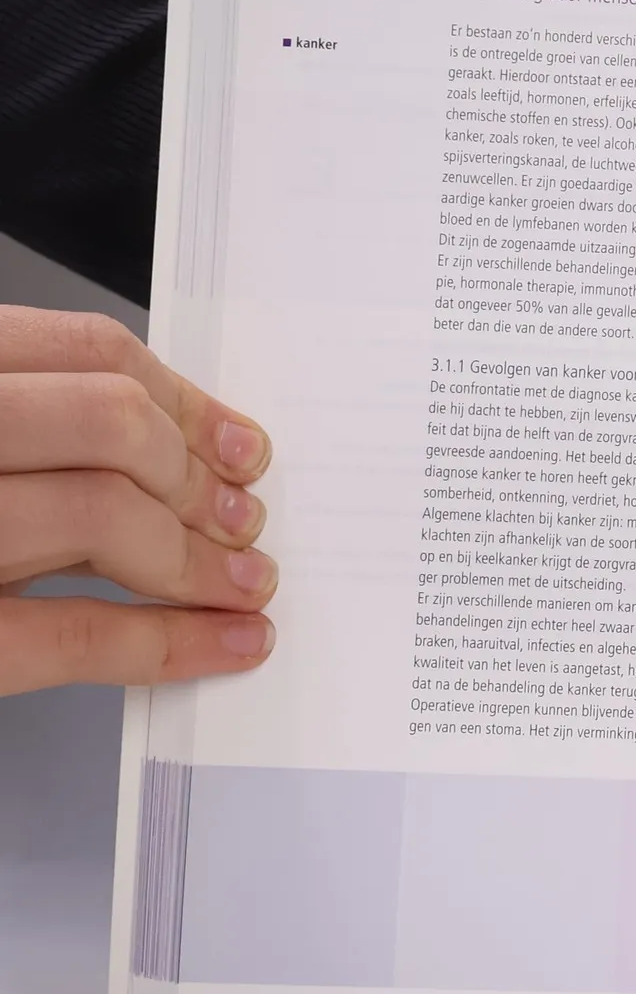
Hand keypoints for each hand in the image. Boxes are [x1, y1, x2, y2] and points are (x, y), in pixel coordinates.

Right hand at [0, 307, 277, 694]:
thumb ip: (33, 438)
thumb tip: (186, 457)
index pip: (85, 350)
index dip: (184, 401)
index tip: (239, 446)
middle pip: (108, 423)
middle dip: (196, 478)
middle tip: (243, 521)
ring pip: (100, 515)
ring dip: (199, 558)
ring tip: (245, 582)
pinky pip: (71, 635)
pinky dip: (170, 642)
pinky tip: (226, 643)